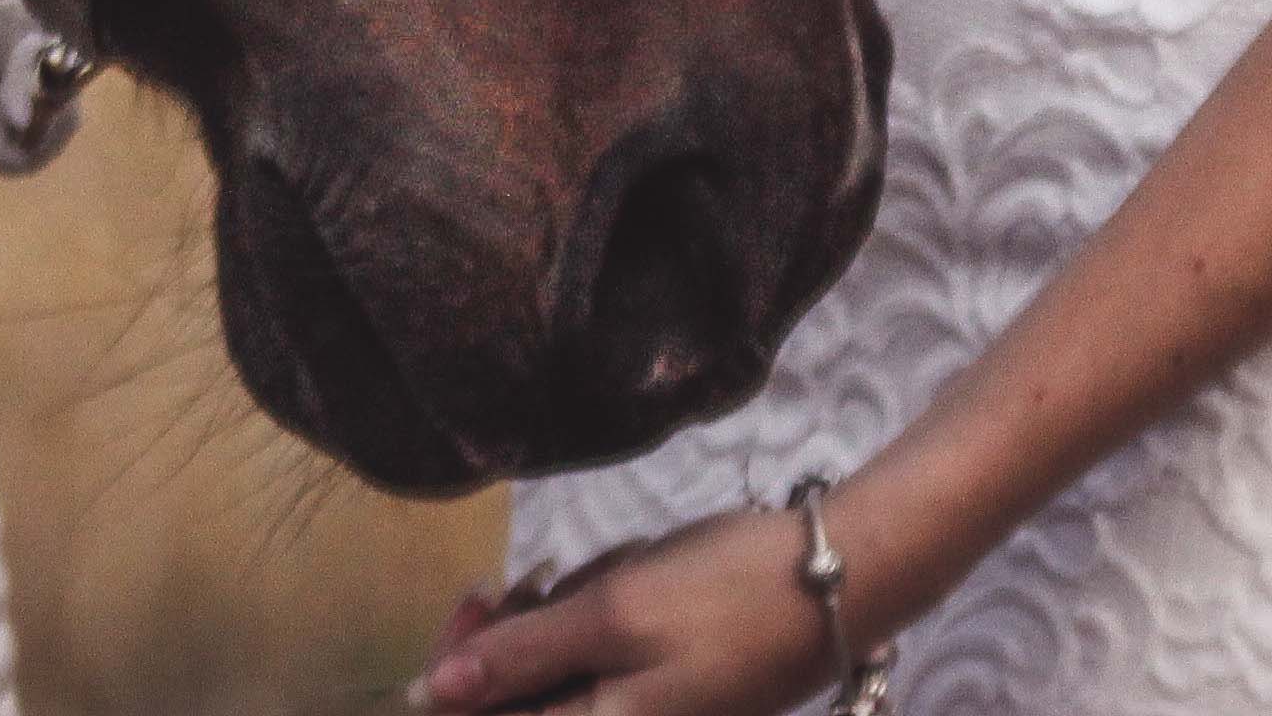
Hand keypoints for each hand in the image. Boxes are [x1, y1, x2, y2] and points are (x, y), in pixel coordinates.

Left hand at [415, 505, 843, 715]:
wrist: (841, 581)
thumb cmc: (726, 596)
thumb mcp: (615, 614)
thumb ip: (522, 657)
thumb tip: (430, 694)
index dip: (455, 667)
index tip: (481, 596)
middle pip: (512, 698)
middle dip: (514, 630)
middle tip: (545, 575)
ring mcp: (637, 711)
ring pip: (551, 670)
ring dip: (560, 613)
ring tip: (614, 570)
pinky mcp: (657, 687)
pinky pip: (594, 659)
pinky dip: (596, 613)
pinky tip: (632, 575)